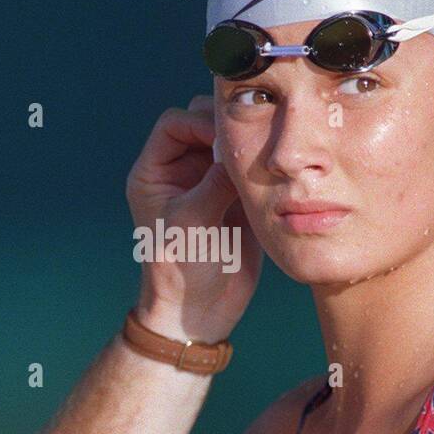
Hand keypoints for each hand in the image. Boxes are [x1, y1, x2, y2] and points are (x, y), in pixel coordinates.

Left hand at [125, 94, 261, 343]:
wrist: (199, 311)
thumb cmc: (181, 271)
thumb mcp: (193, 222)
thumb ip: (214, 182)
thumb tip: (242, 148)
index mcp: (154, 172)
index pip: (173, 123)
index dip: (200, 122)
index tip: (227, 138)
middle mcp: (180, 171)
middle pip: (203, 124)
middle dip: (227, 127)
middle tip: (253, 141)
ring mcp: (207, 182)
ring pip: (229, 143)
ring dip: (248, 145)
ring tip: (270, 154)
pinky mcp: (234, 197)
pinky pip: (249, 167)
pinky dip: (263, 165)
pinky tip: (278, 172)